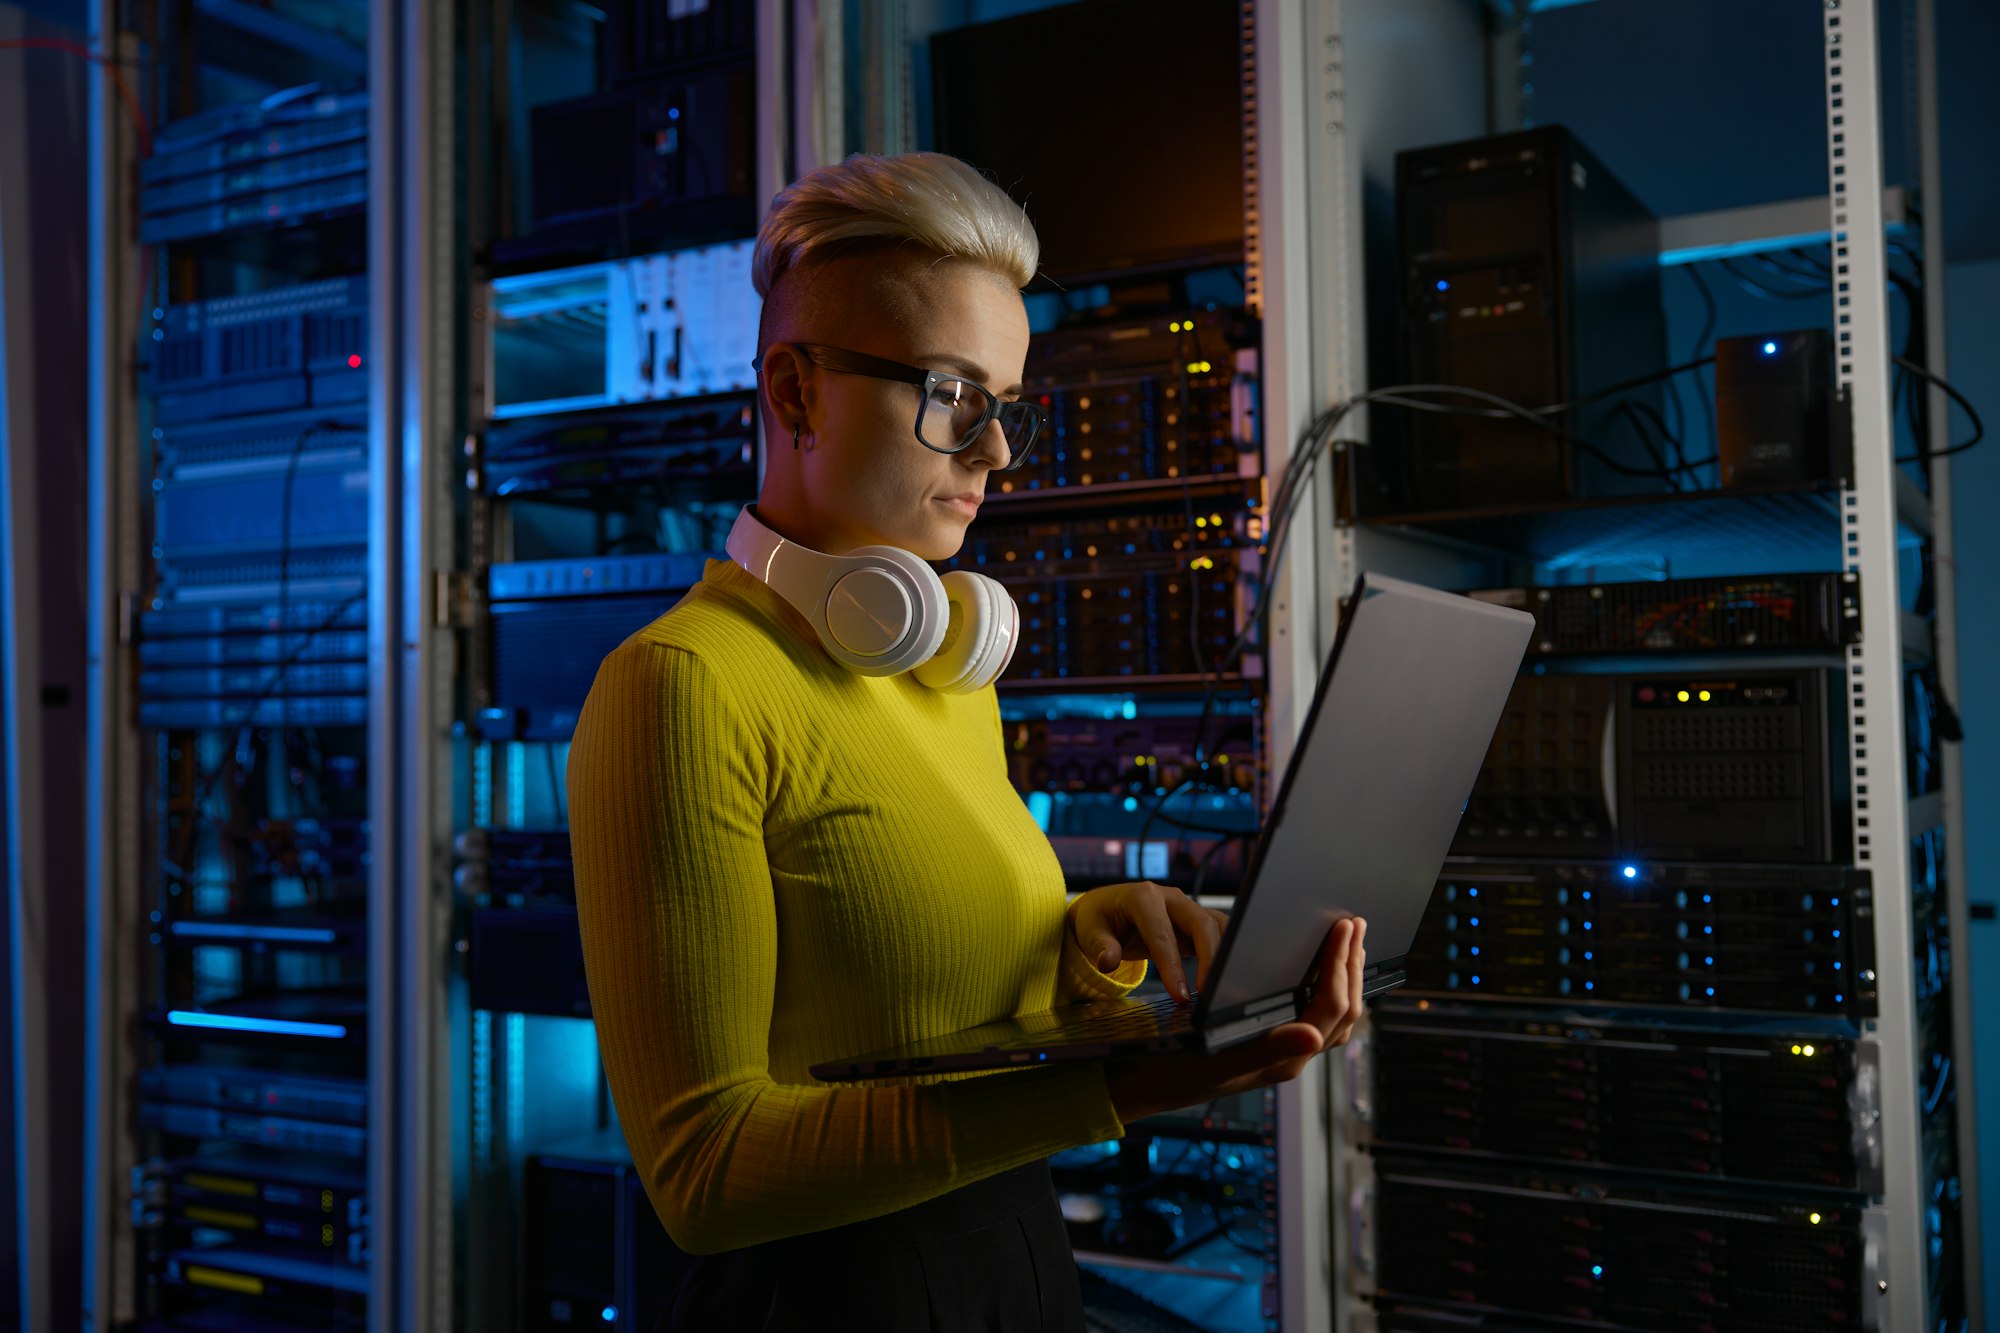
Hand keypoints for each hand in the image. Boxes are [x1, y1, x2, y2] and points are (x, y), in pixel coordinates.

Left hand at [1067, 880, 1229, 1001]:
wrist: (1106, 908)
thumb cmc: (1099, 919)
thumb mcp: (1090, 931)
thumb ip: (1100, 947)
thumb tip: (1108, 962)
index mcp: (1143, 897)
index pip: (1162, 934)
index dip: (1172, 965)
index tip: (1179, 994)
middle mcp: (1170, 897)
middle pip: (1200, 924)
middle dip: (1209, 959)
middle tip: (1207, 994)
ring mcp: (1186, 907)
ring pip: (1216, 925)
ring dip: (1224, 953)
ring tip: (1224, 985)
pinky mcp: (1195, 920)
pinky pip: (1219, 930)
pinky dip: (1227, 949)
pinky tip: (1229, 973)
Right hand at [1102, 916, 1366, 1123]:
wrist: (1150, 1082)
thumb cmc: (1176, 1069)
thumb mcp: (1216, 1056)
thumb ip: (1267, 1048)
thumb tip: (1314, 1038)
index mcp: (1284, 1058)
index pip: (1332, 1007)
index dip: (1341, 964)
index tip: (1343, 927)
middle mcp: (1292, 1056)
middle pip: (1344, 1009)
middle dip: (1352, 964)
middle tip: (1355, 924)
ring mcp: (1286, 1051)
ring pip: (1335, 1014)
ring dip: (1345, 974)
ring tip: (1347, 941)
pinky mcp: (1274, 1043)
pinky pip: (1317, 1014)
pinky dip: (1328, 986)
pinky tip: (1320, 968)